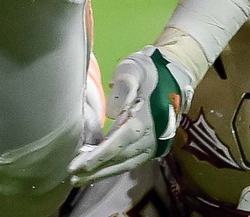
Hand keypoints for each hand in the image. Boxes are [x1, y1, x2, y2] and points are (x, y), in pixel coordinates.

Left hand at [69, 47, 191, 184]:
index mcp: (144, 121)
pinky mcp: (153, 147)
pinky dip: (115, 168)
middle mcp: (150, 138)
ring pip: (126, 165)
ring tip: (81, 179)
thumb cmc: (151, 71)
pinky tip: (100, 172)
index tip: (79, 165)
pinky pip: (132, 162)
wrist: (176, 76)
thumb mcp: (134, 70)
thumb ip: (124, 87)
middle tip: (73, 177)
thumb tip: (113, 112)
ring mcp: (153, 145)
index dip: (98, 157)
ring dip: (103, 173)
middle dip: (96, 170)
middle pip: (119, 159)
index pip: (118, 144)